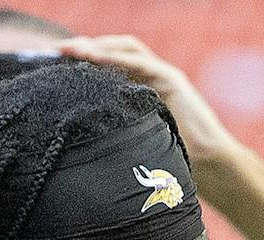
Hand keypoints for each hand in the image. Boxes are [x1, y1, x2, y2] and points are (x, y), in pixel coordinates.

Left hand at [58, 35, 243, 195]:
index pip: (110, 66)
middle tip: (55, 51)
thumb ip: (111, 135)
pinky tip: (93, 57)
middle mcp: (153, 78)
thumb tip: (74, 148)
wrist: (209, 169)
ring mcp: (164, 76)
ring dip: (96, 46)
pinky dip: (115, 57)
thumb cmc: (170, 165)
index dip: (83, 61)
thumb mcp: (131, 146)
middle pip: (115, 51)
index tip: (54, 65)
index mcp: (142, 91)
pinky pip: (140, 63)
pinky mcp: (172, 81)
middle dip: (85, 47)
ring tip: (70, 49)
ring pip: (126, 50)